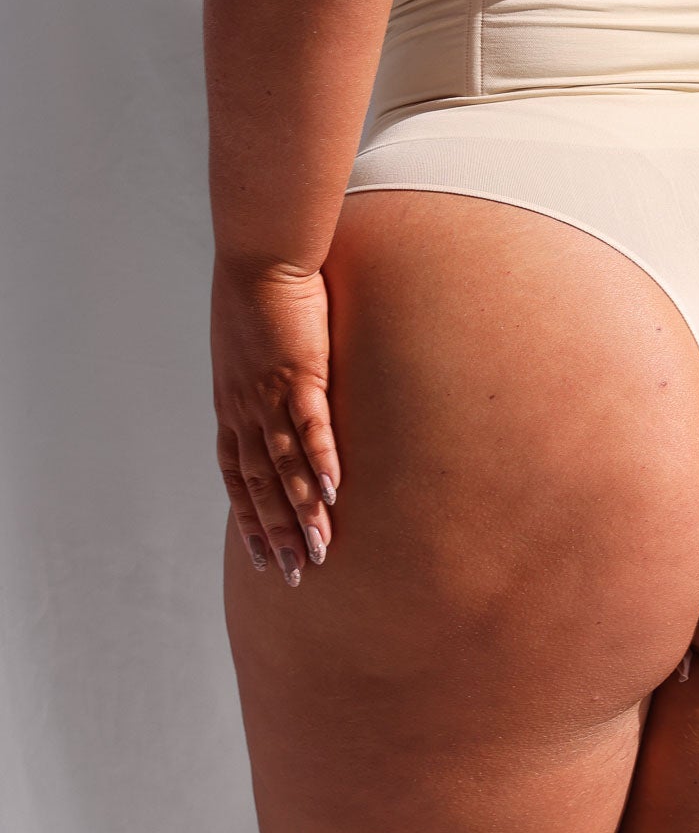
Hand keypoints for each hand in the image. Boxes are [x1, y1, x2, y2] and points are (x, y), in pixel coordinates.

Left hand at [211, 259, 341, 584]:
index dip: (249, 519)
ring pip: (286, 467)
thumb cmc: (256, 294)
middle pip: (260, 486)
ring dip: (303, 513)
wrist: (258, 257)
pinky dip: (321, 464)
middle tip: (296, 575)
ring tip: (321, 551)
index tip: (262, 556)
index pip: (235, 477)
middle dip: (277, 534)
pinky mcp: (299, 375)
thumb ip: (259, 378)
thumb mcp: (247, 347)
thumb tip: (273, 394)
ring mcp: (269, 396)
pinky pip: (311, 429)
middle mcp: (244, 410)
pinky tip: (334, 494)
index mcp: (230, 407)